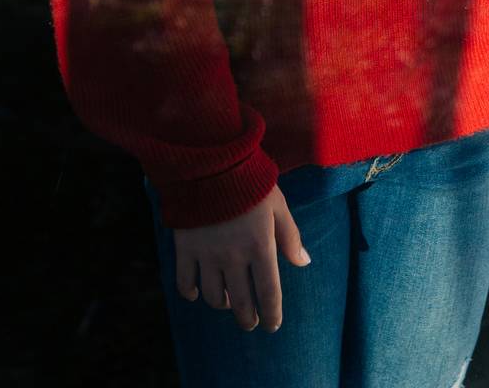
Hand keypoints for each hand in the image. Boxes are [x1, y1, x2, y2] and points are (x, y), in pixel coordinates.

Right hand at [173, 183, 310, 333]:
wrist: (212, 162)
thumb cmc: (250, 182)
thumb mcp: (278, 205)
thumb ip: (290, 235)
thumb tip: (303, 262)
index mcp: (260, 246)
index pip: (269, 293)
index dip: (272, 315)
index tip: (273, 326)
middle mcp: (233, 257)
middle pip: (240, 303)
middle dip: (247, 319)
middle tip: (250, 322)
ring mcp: (207, 255)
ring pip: (213, 296)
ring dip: (221, 304)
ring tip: (227, 302)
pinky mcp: (185, 248)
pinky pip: (185, 282)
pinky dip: (190, 292)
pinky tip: (197, 291)